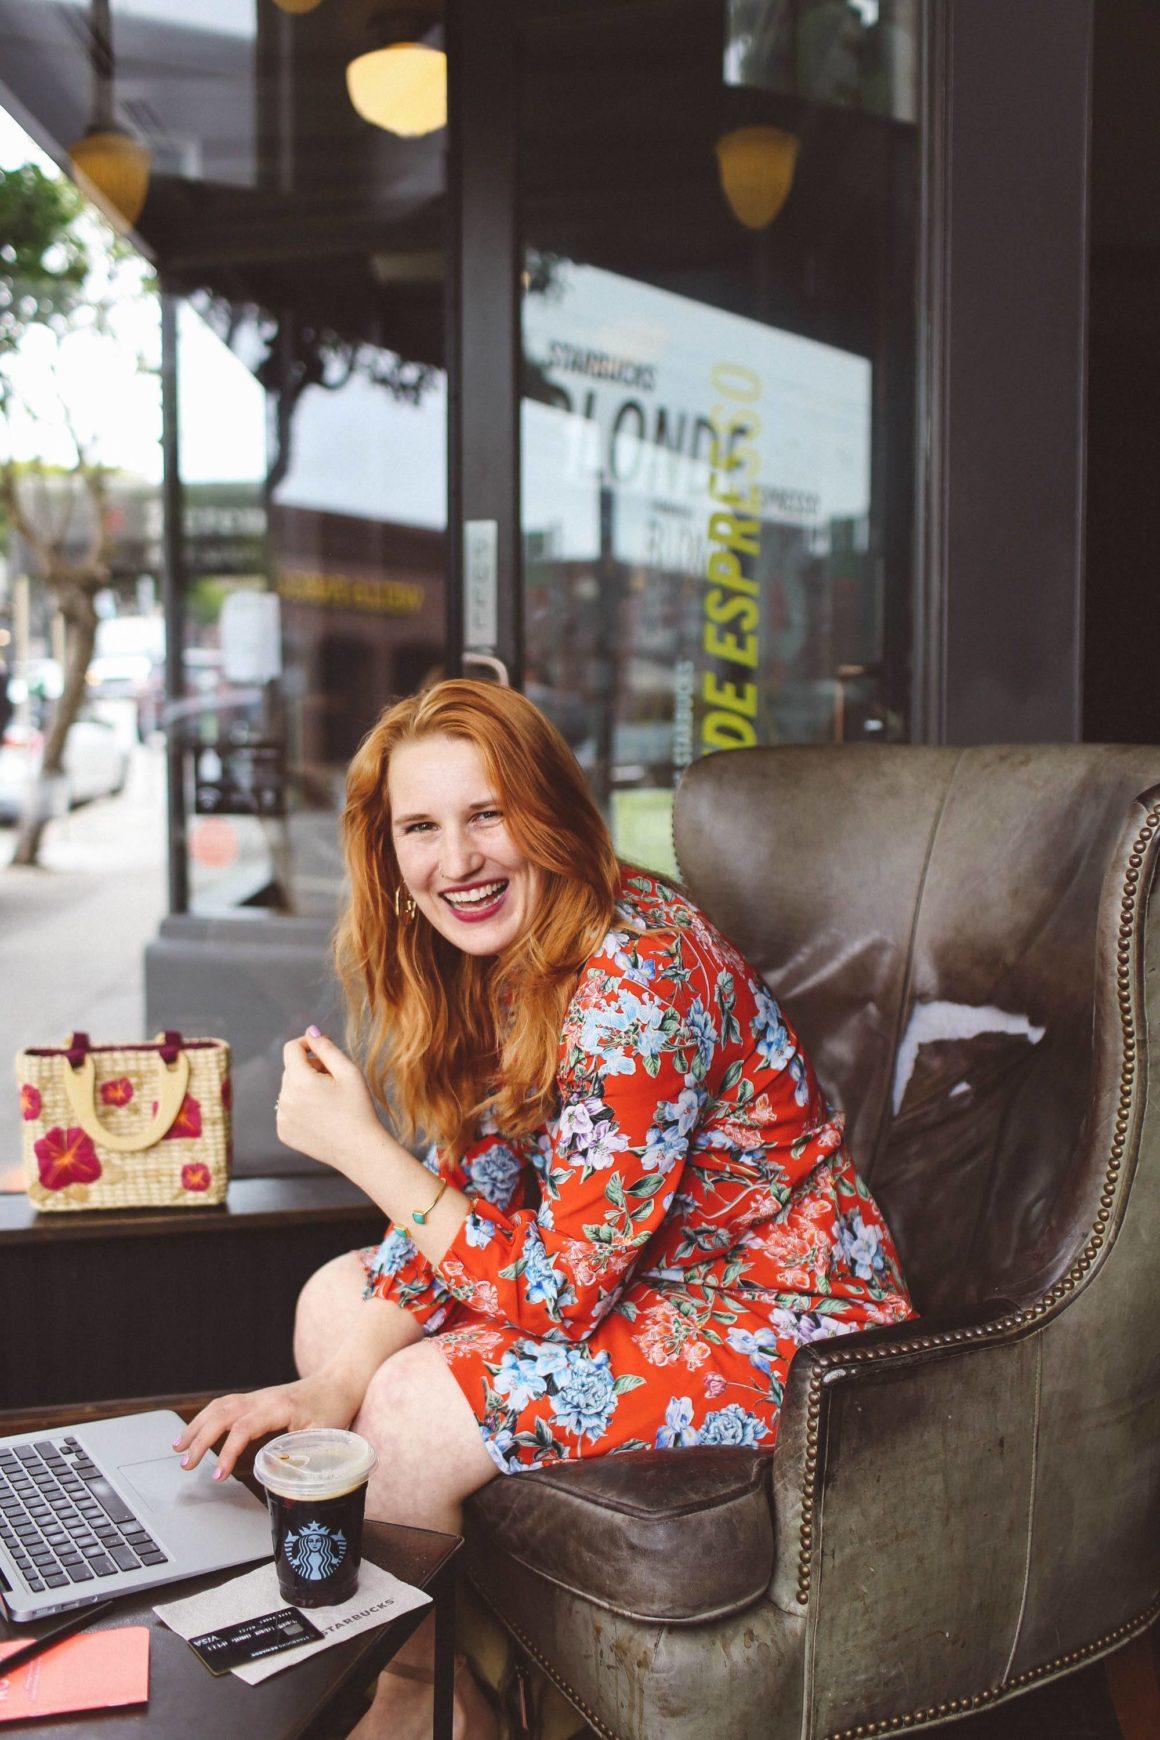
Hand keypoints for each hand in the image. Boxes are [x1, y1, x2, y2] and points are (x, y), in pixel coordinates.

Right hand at [173, 1369, 363, 1481]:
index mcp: (278, 1408)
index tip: (217, 1475)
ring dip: (197, 1426)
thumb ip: (302, 1458)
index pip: (244, 1428)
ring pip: (219, 1406)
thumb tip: (282, 1487)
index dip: (228, 1452)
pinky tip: (196, 1431)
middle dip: (200, 1439)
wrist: (339, 1382)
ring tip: (178, 1447)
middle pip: (222, 1414)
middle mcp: (262, 1399)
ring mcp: (257, 1397)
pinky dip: (206, 1417)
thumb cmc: (333, 1408)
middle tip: (184, 1465)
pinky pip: (225, 1405)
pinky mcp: (256, 1399)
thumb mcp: (324, 1437)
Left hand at [276, 1028, 381, 1181]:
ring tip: (329, 1101)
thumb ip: (326, 1048)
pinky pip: (288, 1109)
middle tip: (334, 1080)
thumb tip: (311, 1031)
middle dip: (310, 1068)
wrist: (358, 1149)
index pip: (291, 1048)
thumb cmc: (358, 1108)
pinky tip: (321, 1116)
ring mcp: (282, 1118)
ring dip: (304, 1088)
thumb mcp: (348, 1071)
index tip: (323, 1049)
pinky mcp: (283, 1132)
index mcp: (299, 1081)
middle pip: (291, 1069)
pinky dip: (300, 1107)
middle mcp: (285, 1099)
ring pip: (289, 1090)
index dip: (307, 1044)